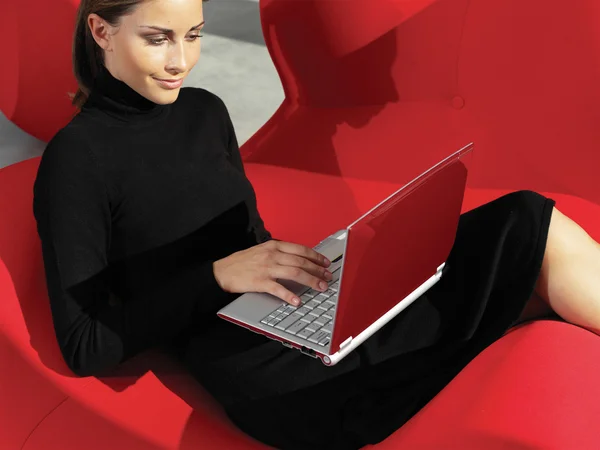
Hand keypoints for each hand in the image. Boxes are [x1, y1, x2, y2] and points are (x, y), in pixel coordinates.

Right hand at [212, 240, 332, 305]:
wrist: (221, 271)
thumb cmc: (241, 262)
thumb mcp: (261, 251)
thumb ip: (278, 253)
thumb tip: (297, 259)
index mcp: (273, 246)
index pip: (301, 249)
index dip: (316, 256)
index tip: (325, 263)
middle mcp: (272, 255)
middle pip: (301, 261)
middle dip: (318, 269)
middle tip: (328, 277)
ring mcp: (266, 268)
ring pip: (295, 273)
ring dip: (311, 281)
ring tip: (320, 287)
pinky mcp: (259, 281)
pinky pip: (278, 288)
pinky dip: (289, 295)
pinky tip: (297, 301)